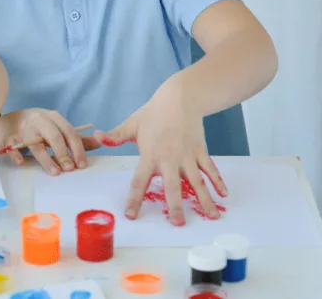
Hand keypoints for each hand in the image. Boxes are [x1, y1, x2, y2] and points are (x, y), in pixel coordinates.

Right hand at [0, 108, 100, 174]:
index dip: (77, 148)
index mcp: (53, 117)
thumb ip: (76, 138)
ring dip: (45, 158)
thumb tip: (99, 143)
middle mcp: (38, 120)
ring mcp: (22, 127)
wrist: (11, 119)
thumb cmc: (39, 127)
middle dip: (62, 153)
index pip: (69, 132)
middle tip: (70, 169)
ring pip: (34, 143)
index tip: (81, 165)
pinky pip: (12, 146)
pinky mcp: (8, 136)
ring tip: (54, 172)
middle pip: (53, 136)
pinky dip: (15, 154)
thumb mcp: (57, 128)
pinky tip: (21, 162)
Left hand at [94, 80, 228, 225]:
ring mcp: (187, 156)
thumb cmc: (153, 113)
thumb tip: (97, 136)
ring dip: (205, 199)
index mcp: (150, 155)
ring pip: (197, 181)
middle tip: (178, 224)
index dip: (135, 199)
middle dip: (176, 206)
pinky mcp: (200, 150)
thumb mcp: (131, 124)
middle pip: (172, 186)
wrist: (179, 98)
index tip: (132, 215)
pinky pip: (210, 168)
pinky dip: (218, 181)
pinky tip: (224, 195)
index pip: (139, 181)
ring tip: (212, 216)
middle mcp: (169, 159)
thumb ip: (115, 135)